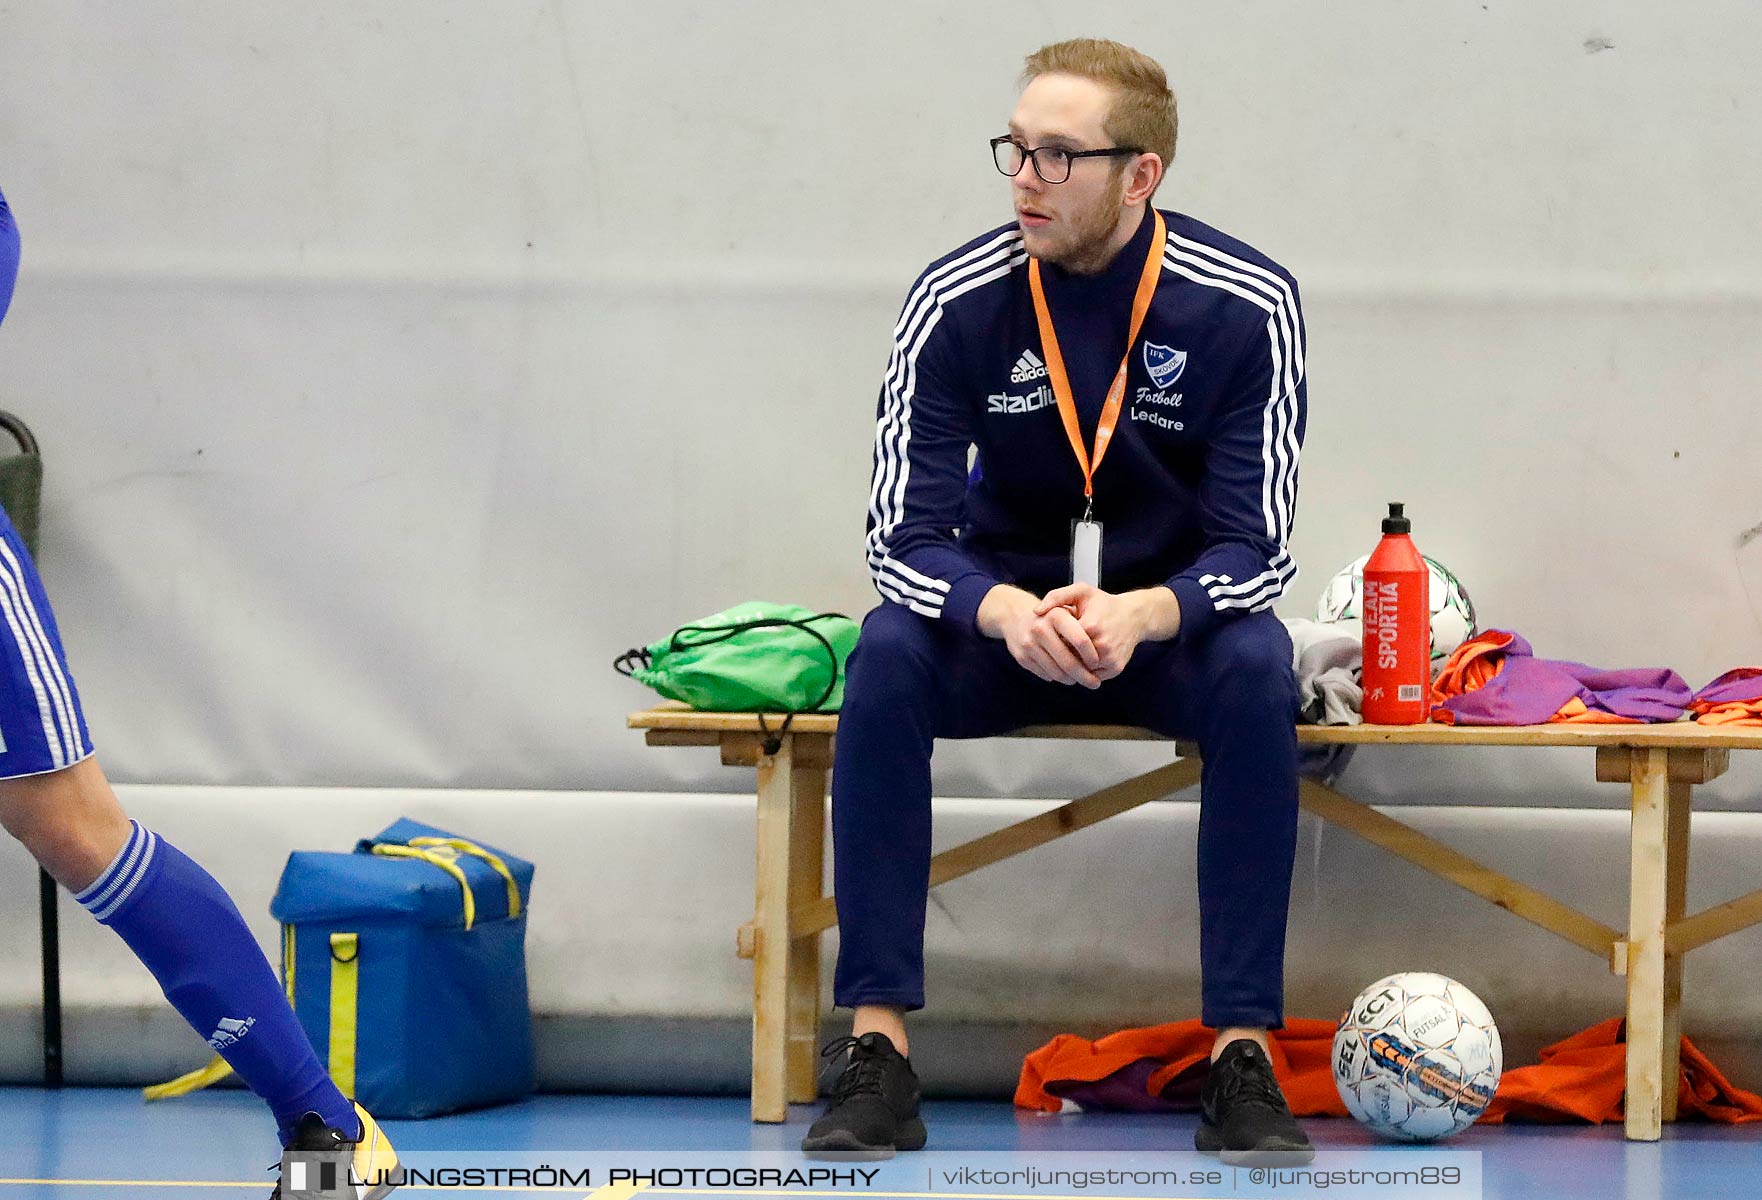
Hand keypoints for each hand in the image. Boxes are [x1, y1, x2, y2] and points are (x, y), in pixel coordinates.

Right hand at [976, 585, 1102, 687]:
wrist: (1015, 615)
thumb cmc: (1051, 615)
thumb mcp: (1068, 607)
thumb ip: (1084, 623)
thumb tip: (1100, 653)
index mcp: (1056, 615)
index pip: (1081, 640)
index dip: (1092, 656)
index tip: (1098, 663)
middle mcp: (1040, 629)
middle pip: (1069, 662)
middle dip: (1084, 676)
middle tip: (1094, 683)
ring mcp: (1029, 644)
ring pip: (1057, 673)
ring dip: (1071, 680)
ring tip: (1080, 679)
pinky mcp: (1022, 657)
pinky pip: (1045, 675)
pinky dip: (1057, 678)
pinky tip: (1064, 675)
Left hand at [1033, 584, 1180, 681]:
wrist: (1134, 616)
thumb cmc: (1103, 604)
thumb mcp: (1081, 592)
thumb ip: (1056, 597)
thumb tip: (1036, 612)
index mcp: (1089, 626)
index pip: (1059, 642)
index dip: (1054, 639)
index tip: (1054, 635)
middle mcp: (1101, 645)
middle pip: (1069, 658)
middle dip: (1062, 654)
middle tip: (1060, 646)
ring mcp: (1110, 659)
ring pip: (1080, 669)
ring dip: (1074, 663)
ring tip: (1072, 651)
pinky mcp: (1116, 668)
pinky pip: (1092, 675)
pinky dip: (1086, 670)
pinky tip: (1084, 658)